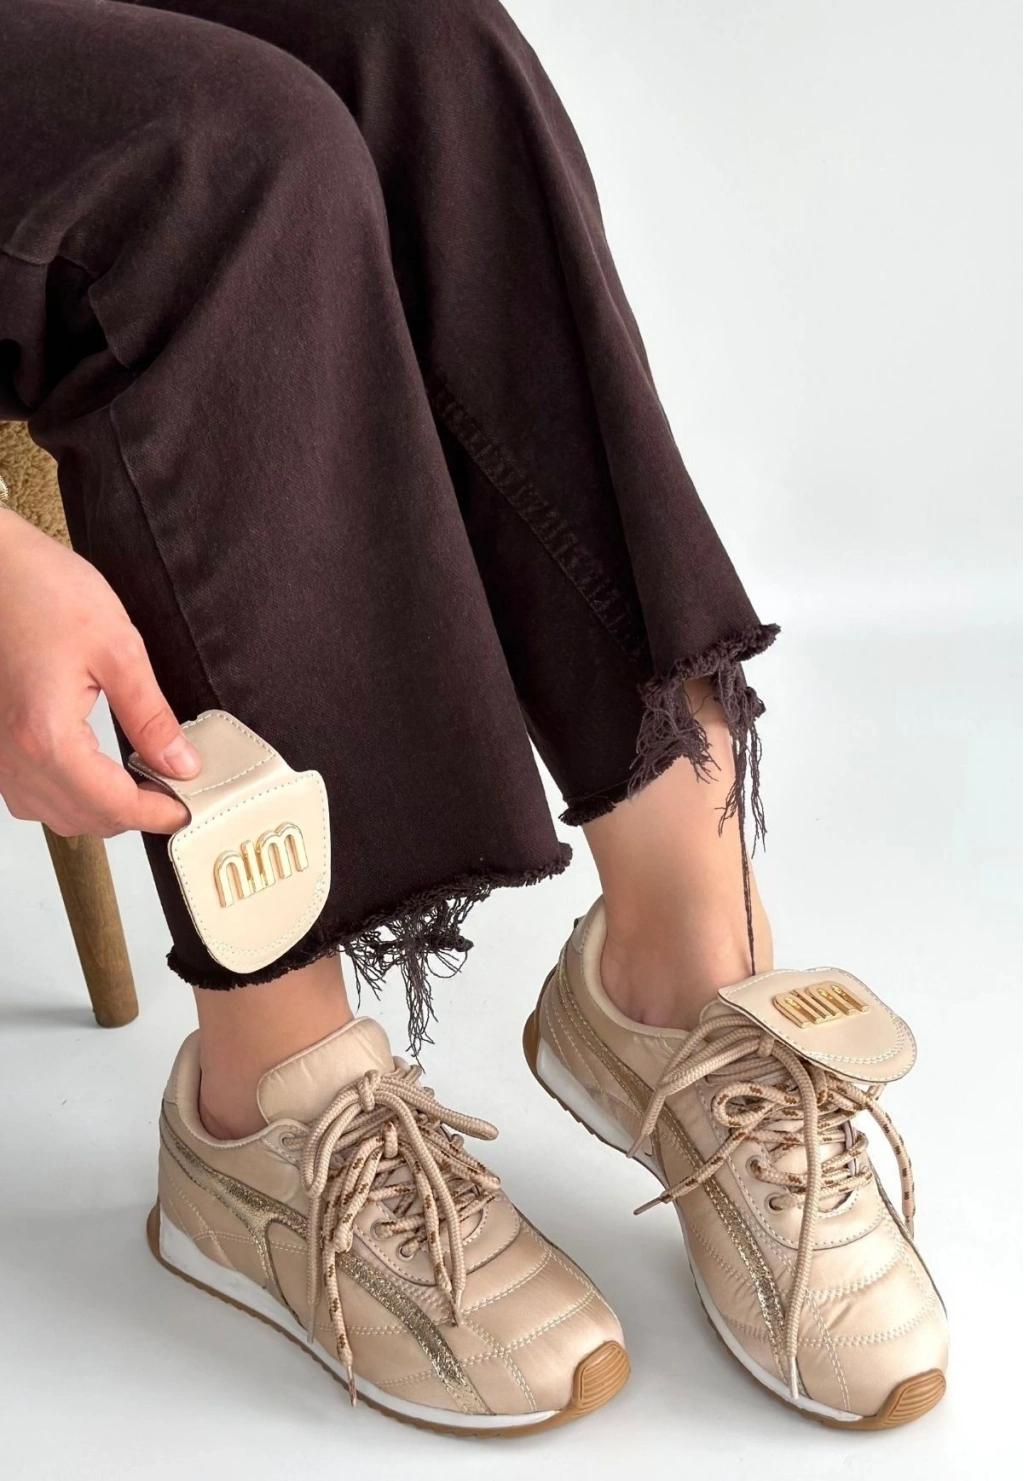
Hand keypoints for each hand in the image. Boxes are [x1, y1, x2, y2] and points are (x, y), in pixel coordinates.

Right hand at [0, 511, 199, 836]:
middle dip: (132, 815)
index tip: (188, 809)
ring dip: (99, 811)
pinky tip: (96, 773)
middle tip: (174, 793)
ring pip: (53, 814)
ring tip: (140, 784)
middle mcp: (14, 755)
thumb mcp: (118, 649)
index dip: (157, 814)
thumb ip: (151, 717)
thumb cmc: (41, 591)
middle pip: (83, 819)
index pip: (112, 805)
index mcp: (47, 736)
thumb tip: (181, 763)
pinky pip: (30, 794)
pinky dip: (67, 796)